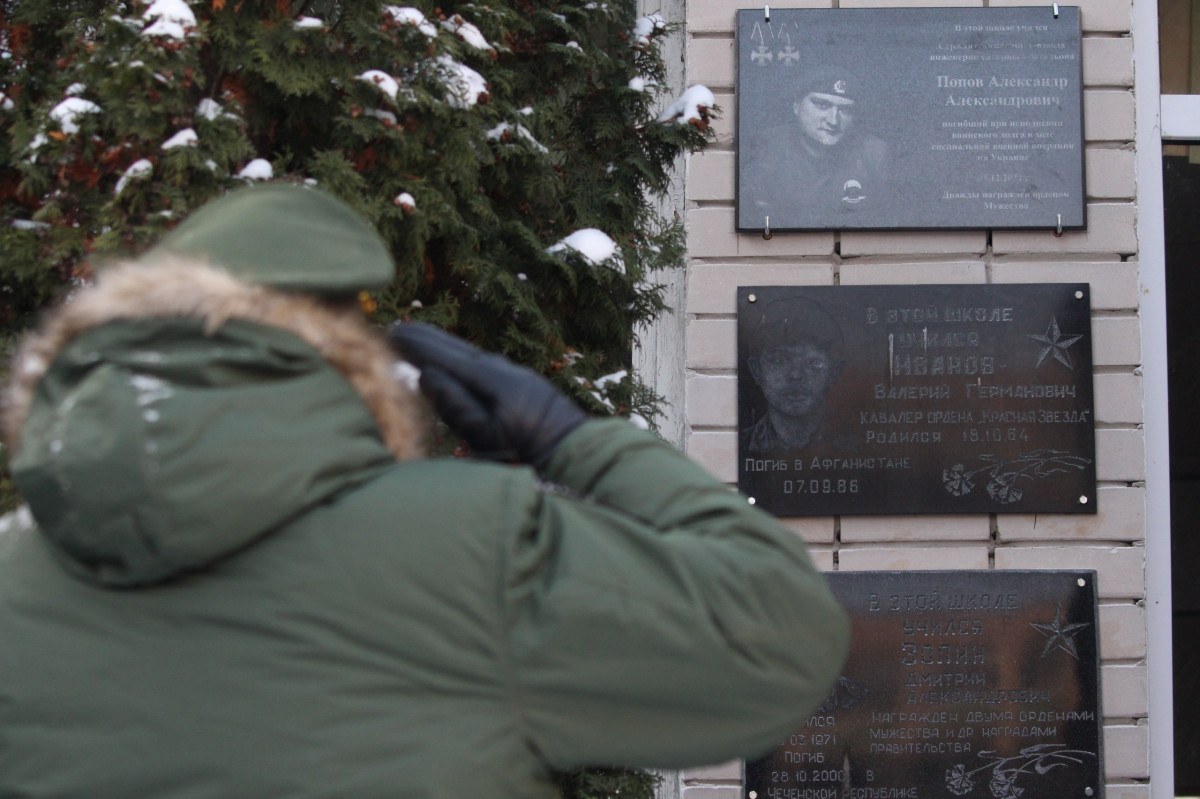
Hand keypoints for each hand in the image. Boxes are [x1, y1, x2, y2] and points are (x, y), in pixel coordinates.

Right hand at [387, 323, 587, 470]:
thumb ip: (455, 404)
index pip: (443, 354)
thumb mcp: (486, 434)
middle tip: (395, 328)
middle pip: (455, 347)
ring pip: (469, 353)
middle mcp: (500, 367)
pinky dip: (460, 357)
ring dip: (442, 345)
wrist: (573, 449)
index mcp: (488, 376)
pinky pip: (481, 363)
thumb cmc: (527, 449)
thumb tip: (427, 374)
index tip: (389, 331)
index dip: (415, 343)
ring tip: (417, 337)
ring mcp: (512, 372)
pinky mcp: (520, 383)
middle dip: (425, 337)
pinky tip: (455, 361)